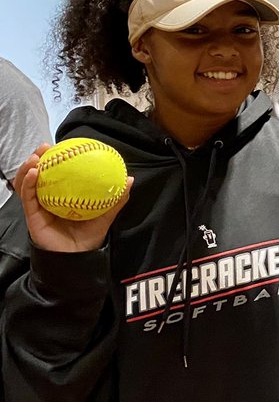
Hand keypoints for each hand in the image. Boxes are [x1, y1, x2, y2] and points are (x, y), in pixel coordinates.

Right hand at [15, 147, 132, 252]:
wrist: (79, 257)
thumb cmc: (90, 235)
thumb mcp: (105, 213)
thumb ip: (117, 198)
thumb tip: (129, 179)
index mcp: (64, 194)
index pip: (57, 172)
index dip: (57, 157)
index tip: (61, 144)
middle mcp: (49, 197)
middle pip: (39, 173)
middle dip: (39, 157)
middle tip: (45, 147)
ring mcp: (38, 206)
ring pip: (28, 182)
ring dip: (29, 167)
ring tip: (35, 158)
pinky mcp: (32, 215)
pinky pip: (26, 197)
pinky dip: (27, 183)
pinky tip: (33, 173)